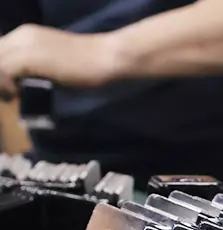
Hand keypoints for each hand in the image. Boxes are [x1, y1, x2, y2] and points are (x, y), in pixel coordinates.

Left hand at [0, 24, 119, 98]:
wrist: (106, 58)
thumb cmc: (87, 65)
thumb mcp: (53, 63)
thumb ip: (34, 68)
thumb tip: (18, 85)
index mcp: (26, 34)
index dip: (0, 72)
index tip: (9, 89)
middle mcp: (22, 34)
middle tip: (9, 94)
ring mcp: (25, 44)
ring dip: (1, 82)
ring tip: (12, 96)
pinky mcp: (29, 57)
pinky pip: (2, 71)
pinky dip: (5, 85)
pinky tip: (17, 94)